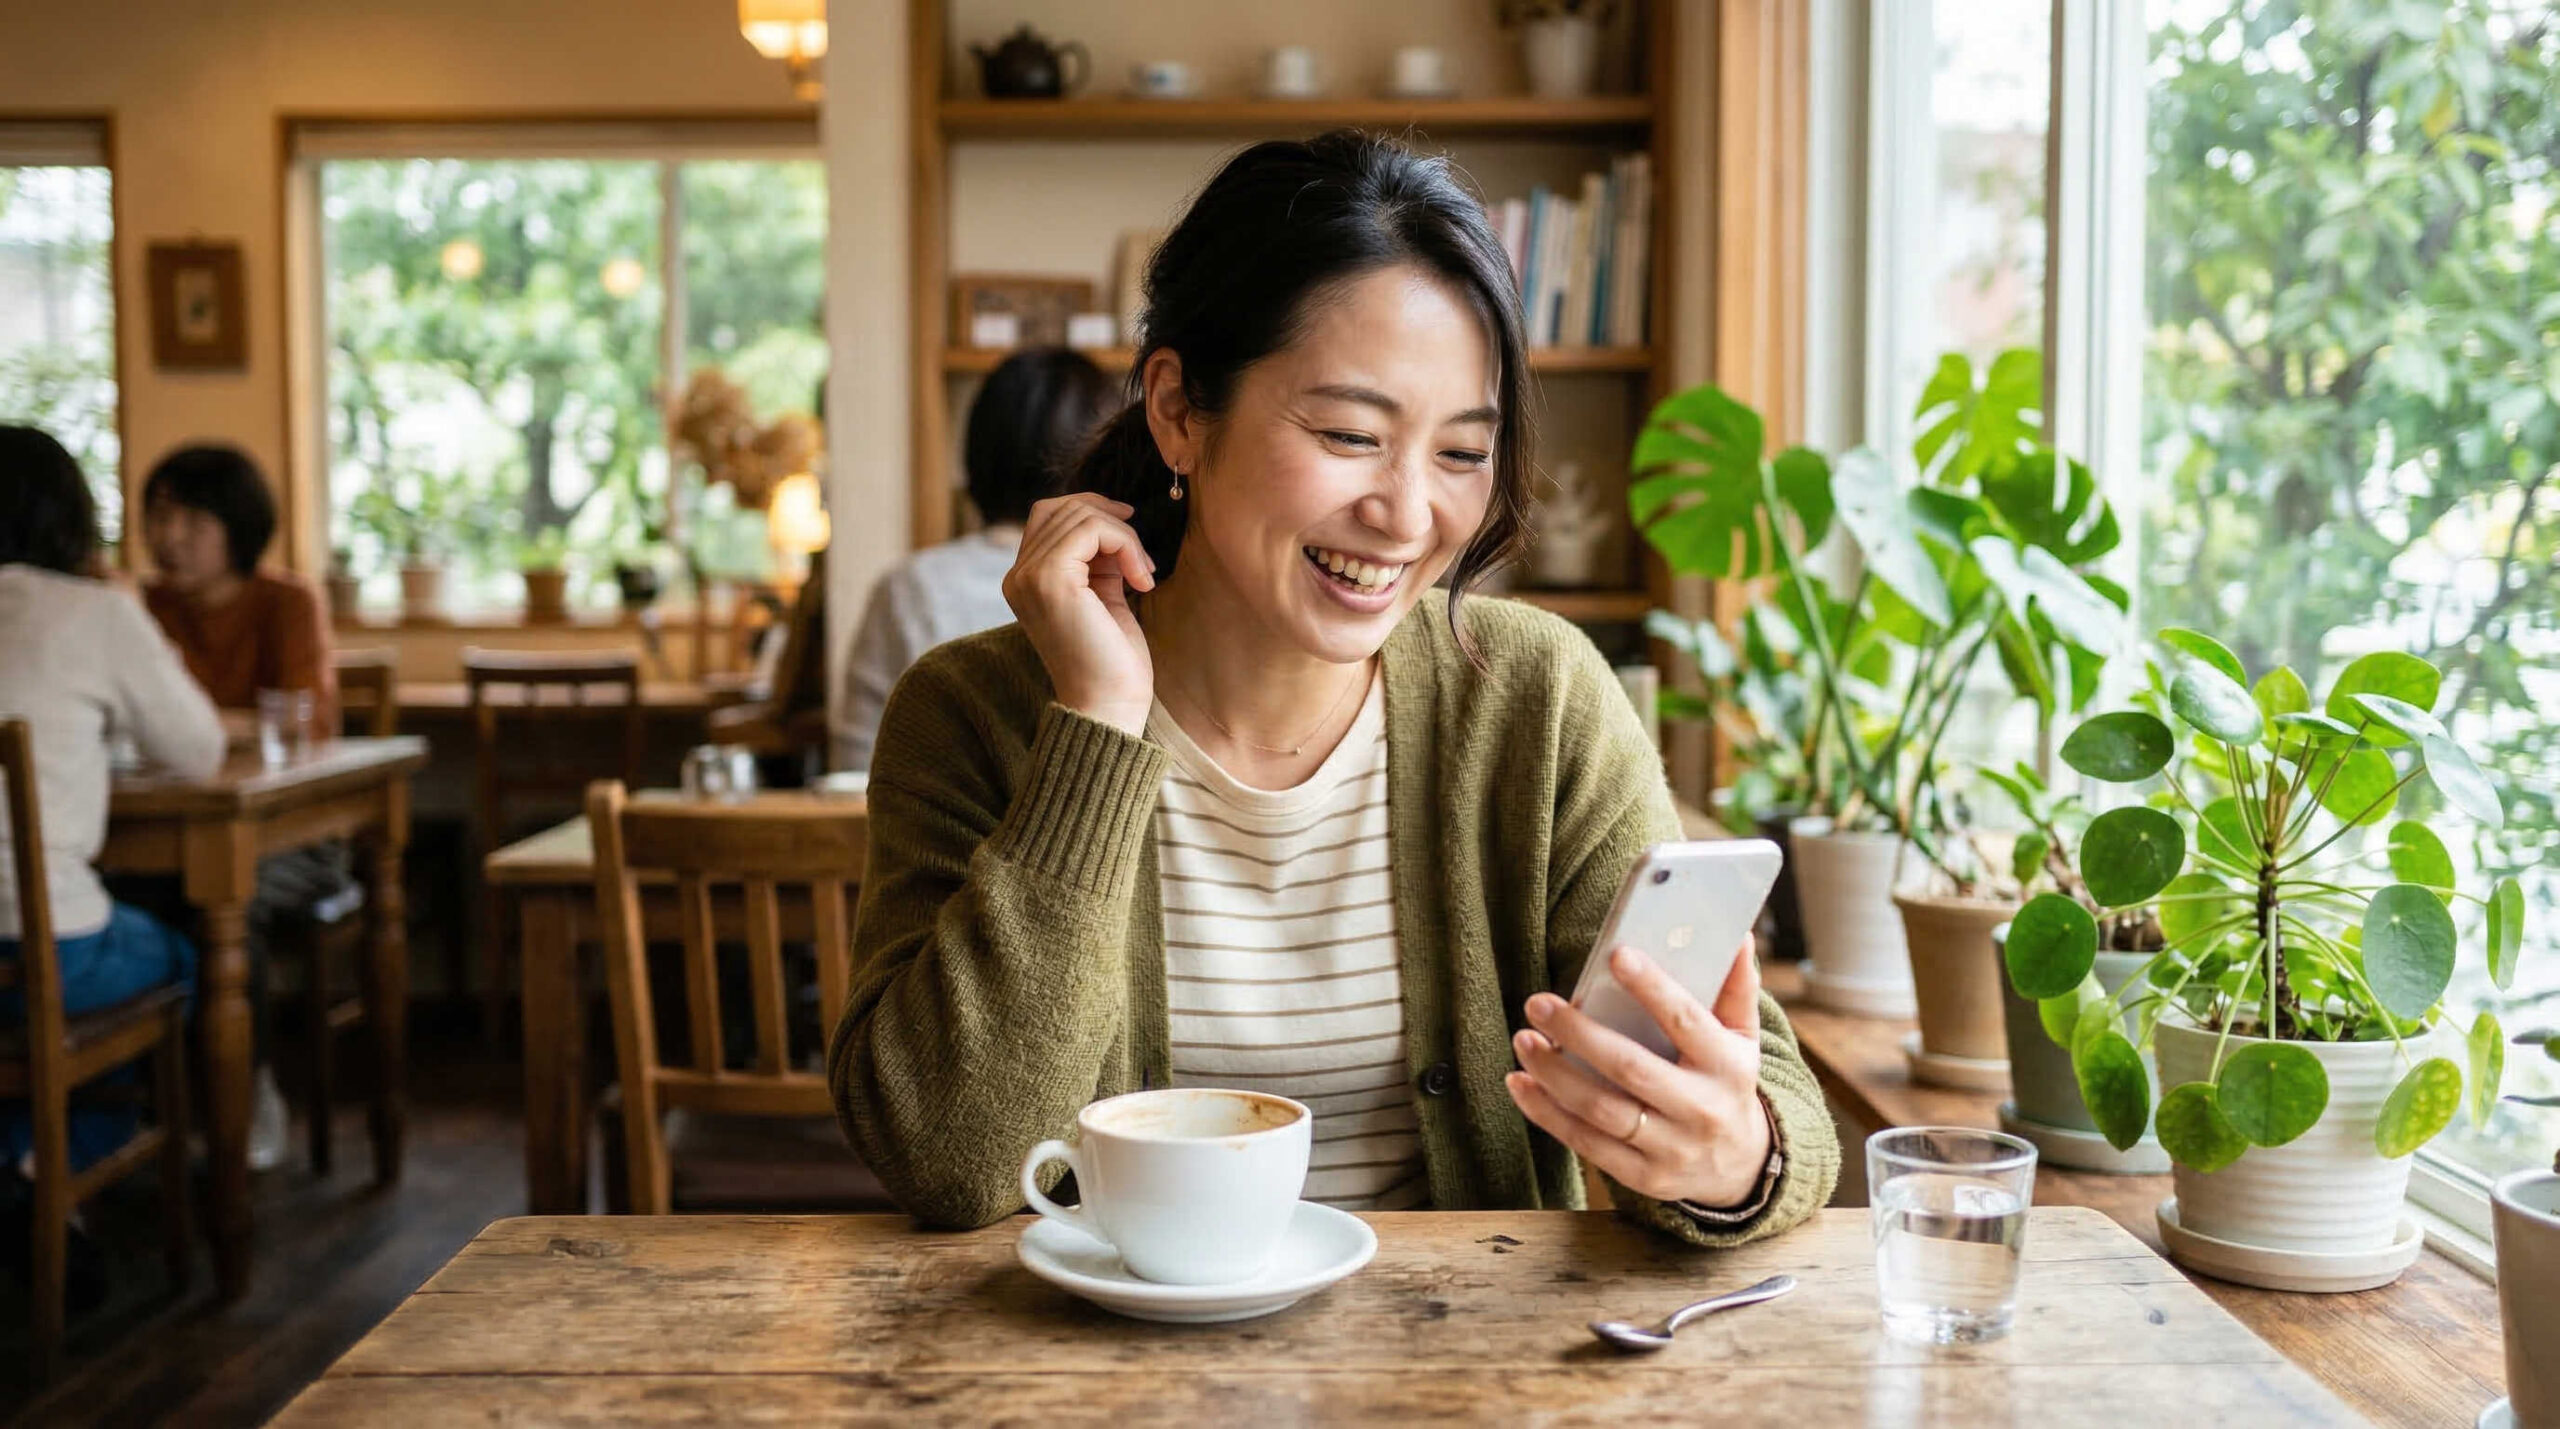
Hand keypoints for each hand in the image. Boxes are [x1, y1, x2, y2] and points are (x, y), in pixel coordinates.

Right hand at [1001, 493, 1157, 734]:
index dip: (1093, 512)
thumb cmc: (1111, 662)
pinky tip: (1142, 580)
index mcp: (1025, 581)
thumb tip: (1114, 518)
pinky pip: (1092, 529)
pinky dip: (1126, 544)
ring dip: (1125, 537)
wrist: (1107, 706)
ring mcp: (1029, 576)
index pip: (1049, 516)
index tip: (1131, 535)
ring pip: (1080, 514)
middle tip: (1141, 557)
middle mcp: (1018, 576)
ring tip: (1143, 575)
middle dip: (1111, 520)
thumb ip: (1098, 559)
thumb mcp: (1103, 596)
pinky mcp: (1050, 578)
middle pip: (1061, 507)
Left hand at [1505, 939, 1771, 1208]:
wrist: (1737, 1167)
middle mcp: (1700, 1110)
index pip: (1686, 1021)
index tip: (1616, 955)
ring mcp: (1669, 1149)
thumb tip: (1738, 938)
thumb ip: (1736, 989)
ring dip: (1553, 1074)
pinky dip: (1546, 1113)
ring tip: (1524, 1038)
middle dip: (1579, 1034)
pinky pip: (1585, 1143)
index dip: (1652, 987)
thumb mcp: (1742, 1039)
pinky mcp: (1640, 1175)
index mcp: (1728, 1068)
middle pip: (1630, 1069)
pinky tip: (1521, 1082)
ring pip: (1600, 1110)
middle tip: (1539, 1003)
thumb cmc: (1727, 1084)